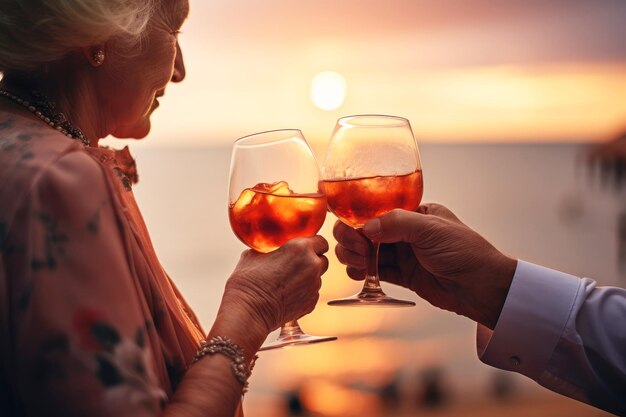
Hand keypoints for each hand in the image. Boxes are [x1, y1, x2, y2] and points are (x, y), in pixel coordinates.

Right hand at [222, 236, 328, 335]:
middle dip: (312, 261)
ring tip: (288, 282)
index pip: (321, 241)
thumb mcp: (255, 253)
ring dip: (308, 277)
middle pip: (322, 259)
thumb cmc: (249, 282)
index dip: (313, 244)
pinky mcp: (312, 302)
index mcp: (300, 248)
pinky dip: (304, 292)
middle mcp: (312, 265)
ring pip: (318, 277)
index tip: (305, 248)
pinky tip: (288, 294)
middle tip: (296, 264)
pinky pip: (313, 293)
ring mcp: (314, 285)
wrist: (248, 310)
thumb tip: (270, 248)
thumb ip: (270, 247)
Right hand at [333, 204, 516, 328]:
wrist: (483, 288)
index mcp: (415, 213)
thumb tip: (367, 226)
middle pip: (366, 232)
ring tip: (358, 264)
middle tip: (356, 250)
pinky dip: (363, 272)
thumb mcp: (430, 229)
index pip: (377, 212)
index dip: (359, 221)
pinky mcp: (404, 276)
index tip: (352, 232)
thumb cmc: (465, 252)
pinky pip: (376, 271)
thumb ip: (397, 224)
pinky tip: (358, 274)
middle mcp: (407, 232)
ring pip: (368, 252)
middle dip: (354, 240)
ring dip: (355, 257)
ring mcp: (404, 254)